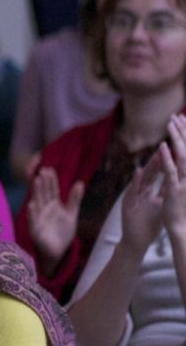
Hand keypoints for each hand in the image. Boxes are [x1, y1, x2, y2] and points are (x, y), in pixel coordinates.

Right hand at [26, 167, 82, 267]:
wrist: (58, 251)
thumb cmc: (63, 232)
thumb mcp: (71, 214)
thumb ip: (74, 199)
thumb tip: (80, 182)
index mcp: (53, 204)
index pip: (52, 190)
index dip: (51, 180)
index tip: (49, 168)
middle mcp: (44, 209)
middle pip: (43, 193)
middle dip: (43, 182)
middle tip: (42, 170)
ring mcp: (38, 218)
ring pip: (37, 202)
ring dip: (36, 192)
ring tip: (36, 180)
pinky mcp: (35, 230)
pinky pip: (33, 220)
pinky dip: (32, 213)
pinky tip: (31, 204)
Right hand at [120, 148, 165, 251]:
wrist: (136, 241)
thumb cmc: (148, 225)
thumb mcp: (159, 206)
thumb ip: (163, 194)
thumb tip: (173, 184)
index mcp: (150, 192)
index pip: (159, 175)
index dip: (166, 164)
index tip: (173, 152)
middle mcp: (141, 192)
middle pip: (150, 174)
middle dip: (158, 161)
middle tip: (165, 147)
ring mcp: (133, 197)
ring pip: (141, 179)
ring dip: (147, 167)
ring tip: (154, 155)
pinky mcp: (127, 204)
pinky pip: (132, 191)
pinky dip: (135, 181)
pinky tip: (137, 171)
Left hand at [160, 115, 185, 246]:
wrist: (184, 229)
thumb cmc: (185, 208)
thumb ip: (185, 171)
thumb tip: (183, 158)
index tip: (184, 119)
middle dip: (184, 131)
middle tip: (178, 115)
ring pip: (182, 156)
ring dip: (176, 139)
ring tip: (170, 124)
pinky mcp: (175, 190)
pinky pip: (171, 172)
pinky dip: (167, 158)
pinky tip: (162, 147)